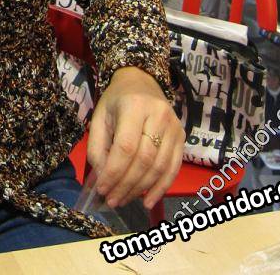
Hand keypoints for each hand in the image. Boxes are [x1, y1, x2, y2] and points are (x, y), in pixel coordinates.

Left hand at [86, 66, 183, 210]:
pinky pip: (173, 168)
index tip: (102, 188)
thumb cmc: (117, 99)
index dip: (114, 171)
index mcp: (134, 106)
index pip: (126, 146)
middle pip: (144, 159)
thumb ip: (97, 146)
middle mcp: (158, 115)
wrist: (141, 80)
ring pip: (159, 167)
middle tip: (112, 199)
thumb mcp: (100, 116)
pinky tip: (148, 200)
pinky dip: (161, 188)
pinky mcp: (182, 137)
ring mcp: (174, 127)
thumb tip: (102, 178)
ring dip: (141, 189)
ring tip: (124, 200)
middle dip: (126, 184)